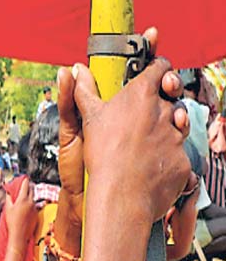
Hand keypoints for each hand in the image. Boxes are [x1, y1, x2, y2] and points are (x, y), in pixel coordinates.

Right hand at [4, 177, 36, 241]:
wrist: (19, 235)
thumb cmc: (12, 222)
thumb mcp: (7, 208)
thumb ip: (8, 198)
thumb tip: (9, 192)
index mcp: (23, 199)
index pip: (25, 185)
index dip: (25, 180)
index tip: (25, 177)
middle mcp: (31, 202)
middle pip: (32, 190)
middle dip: (29, 186)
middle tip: (26, 184)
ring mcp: (35, 208)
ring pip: (34, 198)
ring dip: (30, 195)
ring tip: (26, 195)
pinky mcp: (37, 214)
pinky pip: (35, 205)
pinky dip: (31, 203)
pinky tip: (27, 206)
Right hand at [72, 56, 189, 223]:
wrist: (121, 194)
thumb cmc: (103, 154)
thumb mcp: (89, 118)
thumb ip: (84, 91)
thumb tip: (77, 69)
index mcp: (141, 94)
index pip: (159, 68)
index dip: (157, 67)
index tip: (154, 70)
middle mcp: (164, 110)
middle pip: (171, 96)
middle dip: (163, 99)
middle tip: (149, 109)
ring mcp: (177, 135)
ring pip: (178, 124)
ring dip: (167, 127)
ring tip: (146, 140)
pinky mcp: (183, 158)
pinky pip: (179, 152)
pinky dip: (167, 155)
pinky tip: (150, 163)